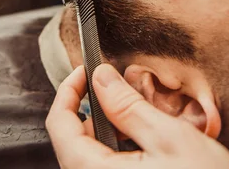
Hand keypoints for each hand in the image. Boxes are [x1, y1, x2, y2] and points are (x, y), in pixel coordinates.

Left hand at [46, 64, 228, 168]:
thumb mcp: (169, 139)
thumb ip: (128, 107)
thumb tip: (101, 78)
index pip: (58, 124)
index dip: (69, 90)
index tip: (86, 71)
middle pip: (75, 139)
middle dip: (95, 109)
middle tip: (120, 90)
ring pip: (93, 153)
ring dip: (111, 129)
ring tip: (141, 118)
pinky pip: (109, 167)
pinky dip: (122, 148)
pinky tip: (148, 144)